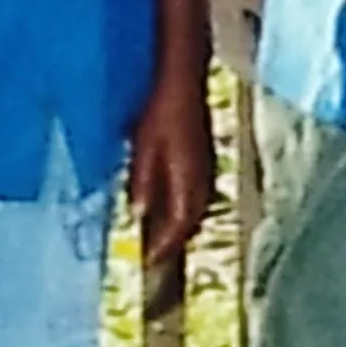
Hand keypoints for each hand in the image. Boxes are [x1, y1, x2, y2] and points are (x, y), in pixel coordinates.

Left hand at [129, 86, 214, 273]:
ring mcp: (206, 172)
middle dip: (174, 242)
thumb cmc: (160, 114)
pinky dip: (183, 212)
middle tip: (155, 258)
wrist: (184, 84)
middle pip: (191, 221)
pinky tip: (170, 211)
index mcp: (187, 179)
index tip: (149, 262)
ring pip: (196, 211)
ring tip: (162, 240)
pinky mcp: (204, 164)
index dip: (165, 244)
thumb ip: (143, 182)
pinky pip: (196, 198)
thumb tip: (139, 214)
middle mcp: (201, 181)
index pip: (179, 222)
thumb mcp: (143, 148)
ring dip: (180, 228)